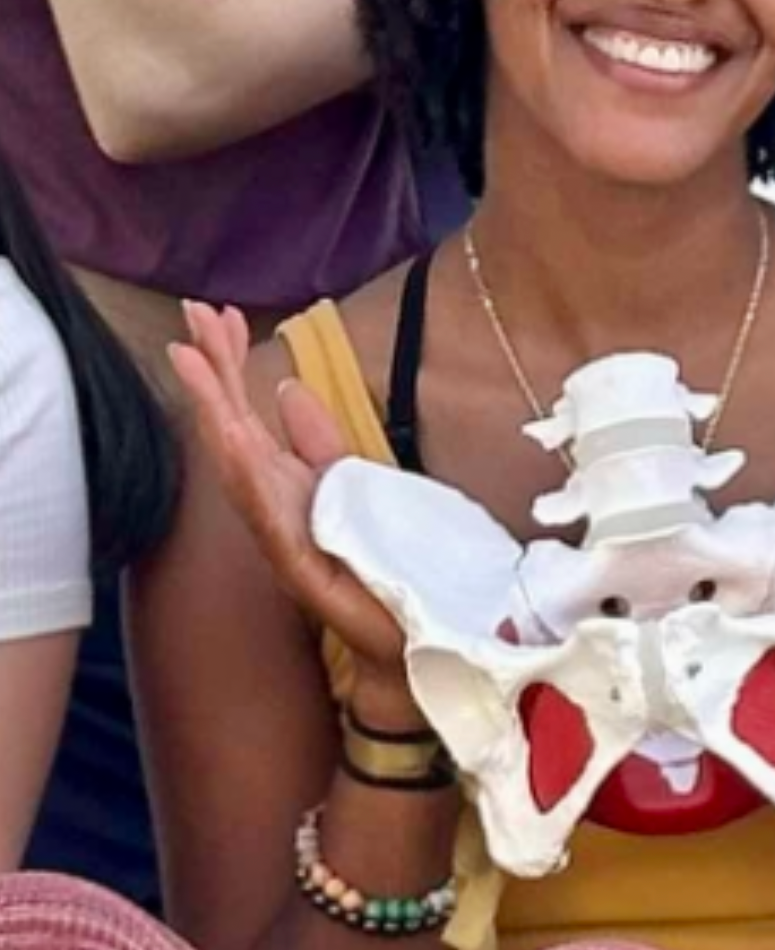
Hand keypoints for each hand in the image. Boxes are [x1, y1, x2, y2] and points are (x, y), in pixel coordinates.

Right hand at [171, 302, 414, 712]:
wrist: (406, 640)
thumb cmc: (377, 565)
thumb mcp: (353, 483)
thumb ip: (317, 439)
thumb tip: (284, 387)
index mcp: (285, 481)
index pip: (249, 411)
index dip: (232, 362)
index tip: (217, 310)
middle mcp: (275, 505)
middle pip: (234, 426)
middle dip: (214, 370)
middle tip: (194, 312)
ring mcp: (283, 536)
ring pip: (239, 466)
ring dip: (216, 411)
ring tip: (194, 361)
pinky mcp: (302, 569)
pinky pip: (270, 517)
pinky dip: (248, 477)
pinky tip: (232, 439)